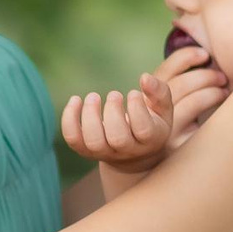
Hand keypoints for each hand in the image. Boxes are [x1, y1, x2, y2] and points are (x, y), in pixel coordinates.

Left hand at [61, 46, 228, 171]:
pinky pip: (73, 139)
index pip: (143, 129)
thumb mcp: (163, 109)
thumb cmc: (151, 123)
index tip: (133, 93)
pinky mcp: (86, 150)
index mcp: (150, 140)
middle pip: (118, 138)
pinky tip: (75, 100)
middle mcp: (127, 151)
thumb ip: (159, 92)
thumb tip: (144, 78)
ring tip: (93, 97)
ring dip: (90, 116)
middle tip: (114, 95)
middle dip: (113, 112)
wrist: (134, 153)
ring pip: (94, 141)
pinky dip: (69, 119)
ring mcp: (105, 153)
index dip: (137, 109)